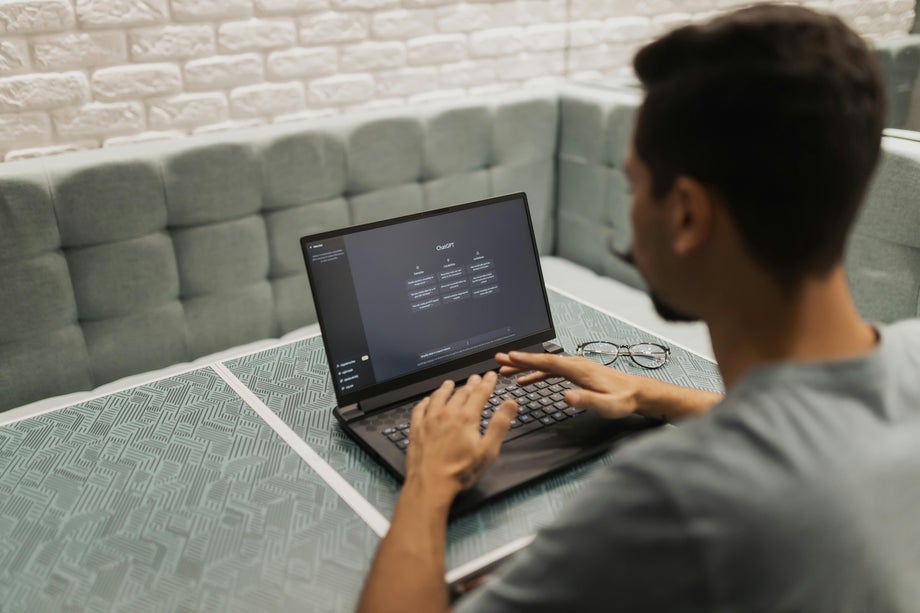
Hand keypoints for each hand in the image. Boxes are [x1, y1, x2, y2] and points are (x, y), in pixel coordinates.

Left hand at [405, 372, 517, 501]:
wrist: (431, 484)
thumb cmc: (459, 471)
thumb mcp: (488, 450)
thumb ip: (499, 425)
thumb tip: (510, 404)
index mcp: (466, 418)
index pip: (479, 394)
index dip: (487, 383)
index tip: (490, 375)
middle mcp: (447, 414)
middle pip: (461, 394)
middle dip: (470, 384)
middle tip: (475, 378)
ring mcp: (429, 421)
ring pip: (438, 397)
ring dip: (446, 388)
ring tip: (450, 383)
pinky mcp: (416, 429)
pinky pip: (420, 409)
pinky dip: (425, 402)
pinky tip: (426, 400)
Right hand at [496, 351, 721, 420]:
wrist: (638, 394)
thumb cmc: (624, 400)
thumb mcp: (607, 406)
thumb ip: (586, 401)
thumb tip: (567, 396)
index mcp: (578, 369)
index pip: (548, 361)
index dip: (527, 359)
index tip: (509, 357)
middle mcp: (575, 364)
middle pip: (542, 359)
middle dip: (520, 359)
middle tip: (499, 359)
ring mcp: (576, 367)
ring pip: (545, 364)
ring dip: (525, 366)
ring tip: (506, 369)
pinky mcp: (577, 373)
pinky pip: (551, 369)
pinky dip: (536, 372)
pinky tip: (527, 380)